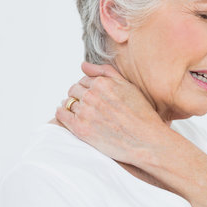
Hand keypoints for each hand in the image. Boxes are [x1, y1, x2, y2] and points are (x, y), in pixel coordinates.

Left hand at [56, 62, 170, 166]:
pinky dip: (62, 113)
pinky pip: (61, 115)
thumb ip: (105, 72)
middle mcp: (91, 95)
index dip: (89, 87)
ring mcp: (84, 112)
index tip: (95, 96)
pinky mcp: (80, 128)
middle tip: (89, 105)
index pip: (85, 79)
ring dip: (72, 105)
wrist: (145, 141)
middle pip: (74, 90)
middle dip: (79, 95)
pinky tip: (69, 117)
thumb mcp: (128, 86)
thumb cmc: (140, 113)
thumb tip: (83, 65)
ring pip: (68, 102)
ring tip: (84, 113)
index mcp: (103, 83)